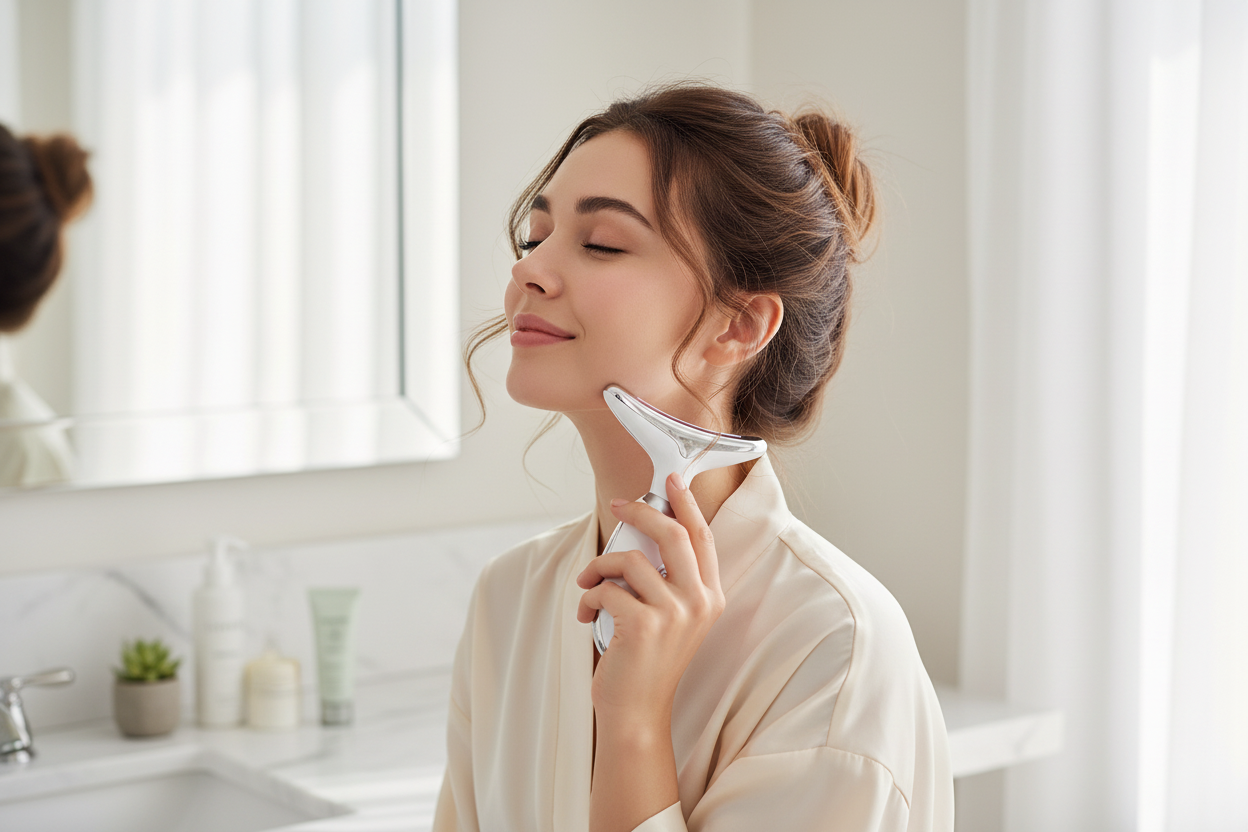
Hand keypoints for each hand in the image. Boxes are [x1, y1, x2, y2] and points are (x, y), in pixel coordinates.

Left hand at [576, 472, 725, 724]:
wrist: (636, 713)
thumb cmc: (646, 661)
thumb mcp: (671, 616)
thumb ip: (668, 578)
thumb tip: (643, 529)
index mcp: (710, 596)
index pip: (702, 537)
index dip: (686, 504)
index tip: (672, 480)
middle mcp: (699, 602)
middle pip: (672, 533)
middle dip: (639, 513)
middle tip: (616, 508)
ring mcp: (674, 614)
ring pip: (629, 560)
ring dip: (599, 567)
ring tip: (589, 585)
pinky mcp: (643, 625)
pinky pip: (606, 588)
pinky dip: (588, 596)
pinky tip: (585, 613)